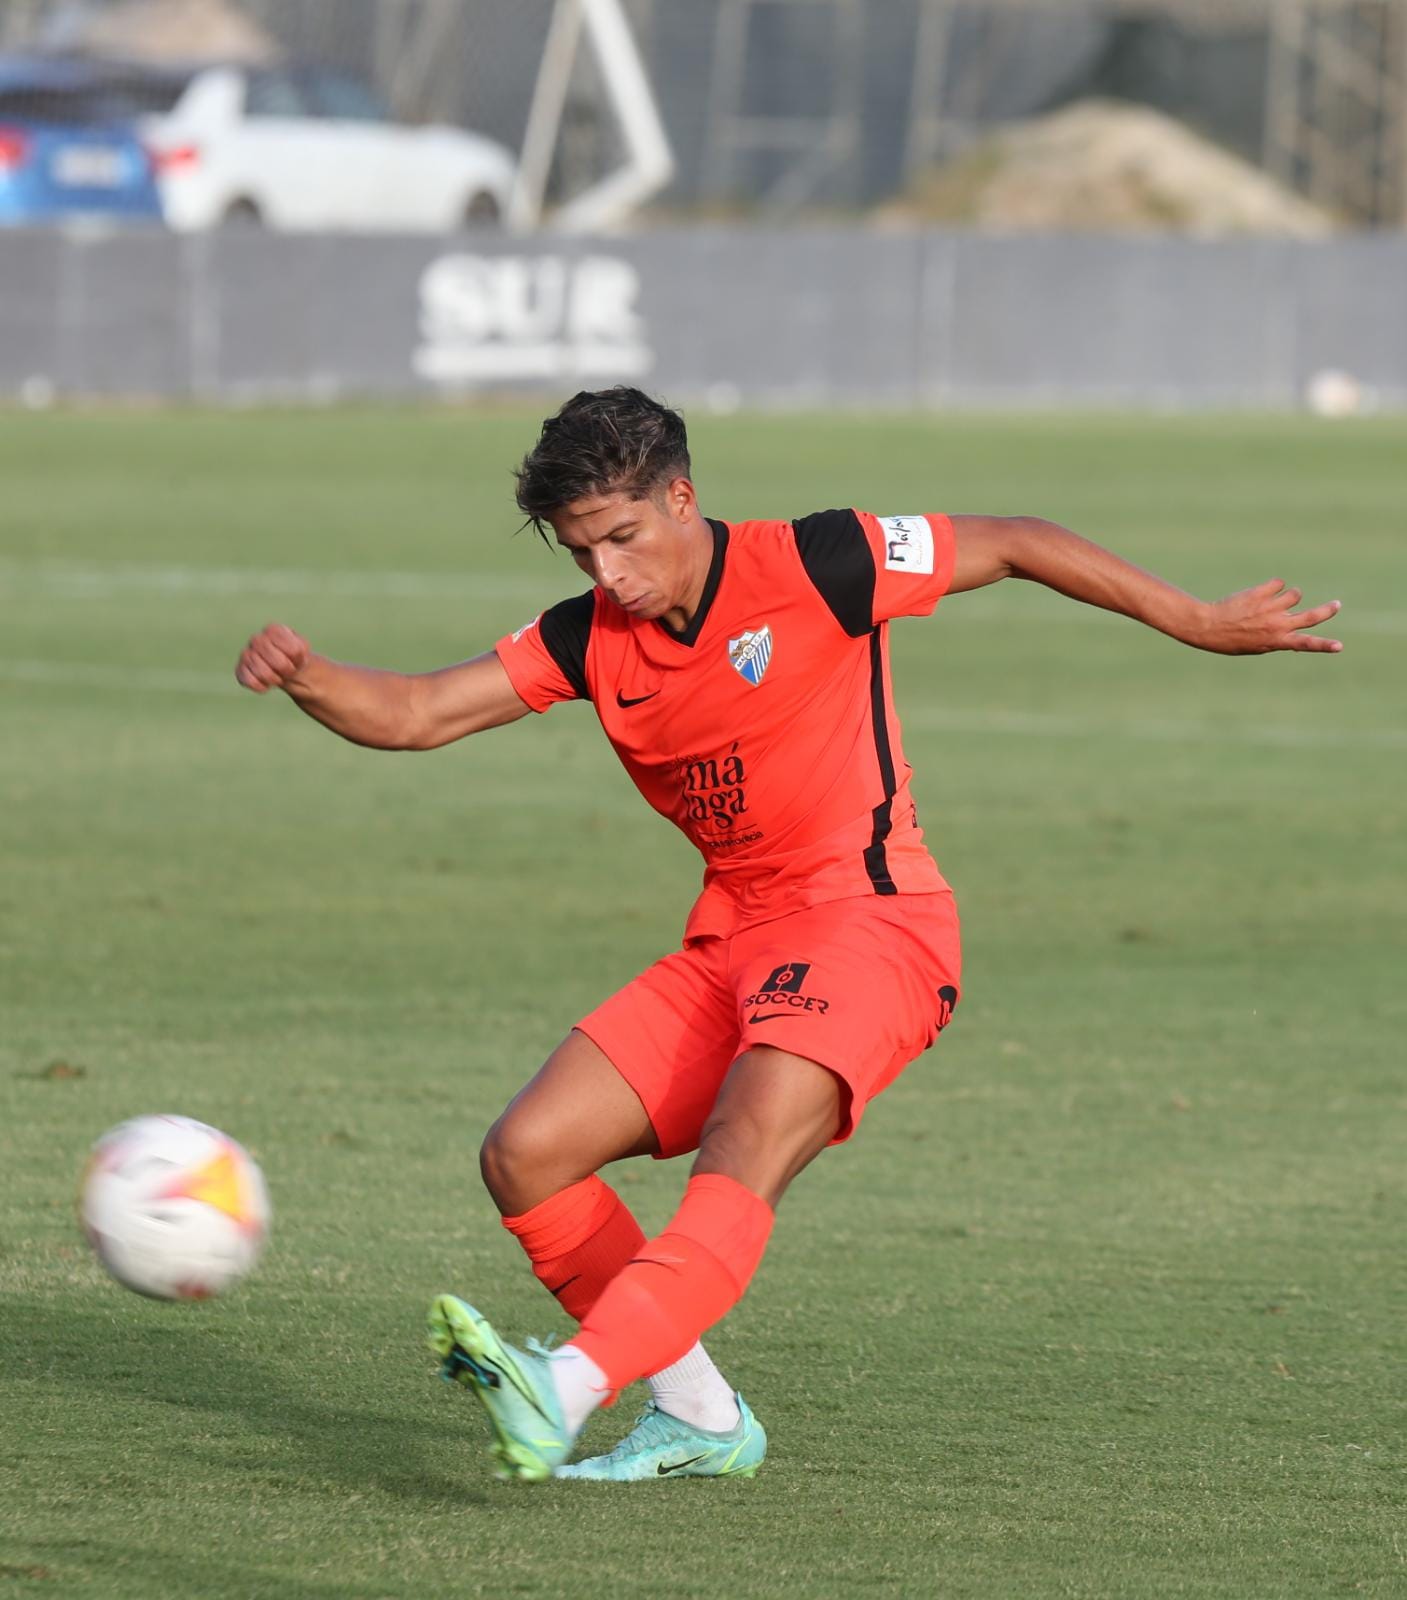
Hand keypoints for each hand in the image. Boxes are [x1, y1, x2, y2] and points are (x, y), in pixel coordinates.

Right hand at [236, 623, 312, 692]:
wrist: (284, 668)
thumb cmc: (294, 657)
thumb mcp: (303, 649)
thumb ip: (299, 649)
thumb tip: (284, 660)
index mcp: (273, 630)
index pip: (293, 650)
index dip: (299, 659)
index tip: (298, 658)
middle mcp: (256, 639)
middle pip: (279, 663)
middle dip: (288, 671)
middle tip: (289, 670)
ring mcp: (245, 654)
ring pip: (264, 673)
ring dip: (276, 679)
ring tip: (277, 676)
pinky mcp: (240, 670)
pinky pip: (251, 682)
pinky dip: (262, 687)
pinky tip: (266, 683)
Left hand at [1193, 580, 1342, 654]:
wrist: (1208, 626)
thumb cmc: (1233, 639)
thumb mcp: (1257, 645)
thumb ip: (1277, 639)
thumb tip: (1295, 634)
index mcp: (1277, 641)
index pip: (1306, 644)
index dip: (1324, 645)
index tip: (1340, 647)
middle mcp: (1277, 625)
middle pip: (1311, 616)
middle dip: (1327, 610)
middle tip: (1337, 604)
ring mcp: (1270, 608)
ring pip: (1295, 594)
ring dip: (1287, 595)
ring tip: (1269, 601)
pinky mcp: (1262, 593)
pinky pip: (1279, 583)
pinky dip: (1273, 586)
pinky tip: (1258, 593)